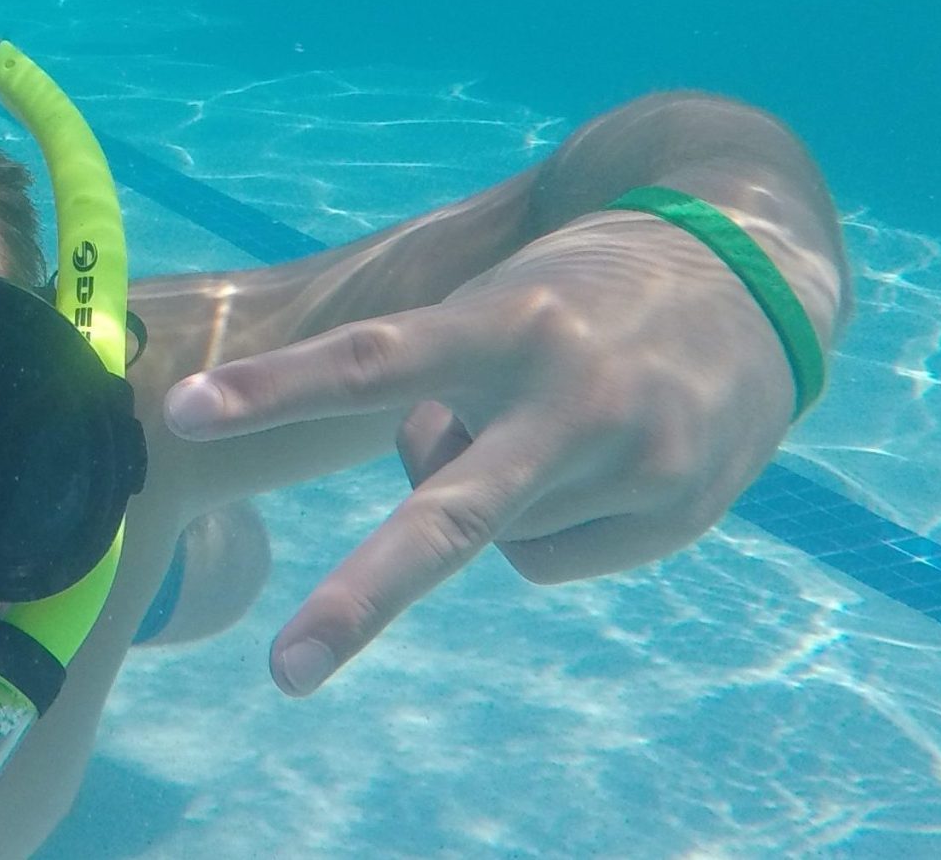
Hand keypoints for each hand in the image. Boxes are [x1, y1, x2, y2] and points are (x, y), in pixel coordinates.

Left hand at [165, 211, 812, 695]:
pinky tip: (601, 461)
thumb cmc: (583, 292)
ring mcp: (631, 458)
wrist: (755, 270)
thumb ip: (443, 381)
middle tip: (287, 670)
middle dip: (360, 599)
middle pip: (445, 516)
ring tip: (557, 417)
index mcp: (507, 320)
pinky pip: (551, 559)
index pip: (371, 357)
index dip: (275, 388)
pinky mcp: (676, 508)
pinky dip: (553, 523)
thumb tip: (426, 476)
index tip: (185, 411)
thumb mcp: (504, 300)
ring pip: (494, 538)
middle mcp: (568, 393)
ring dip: (497, 491)